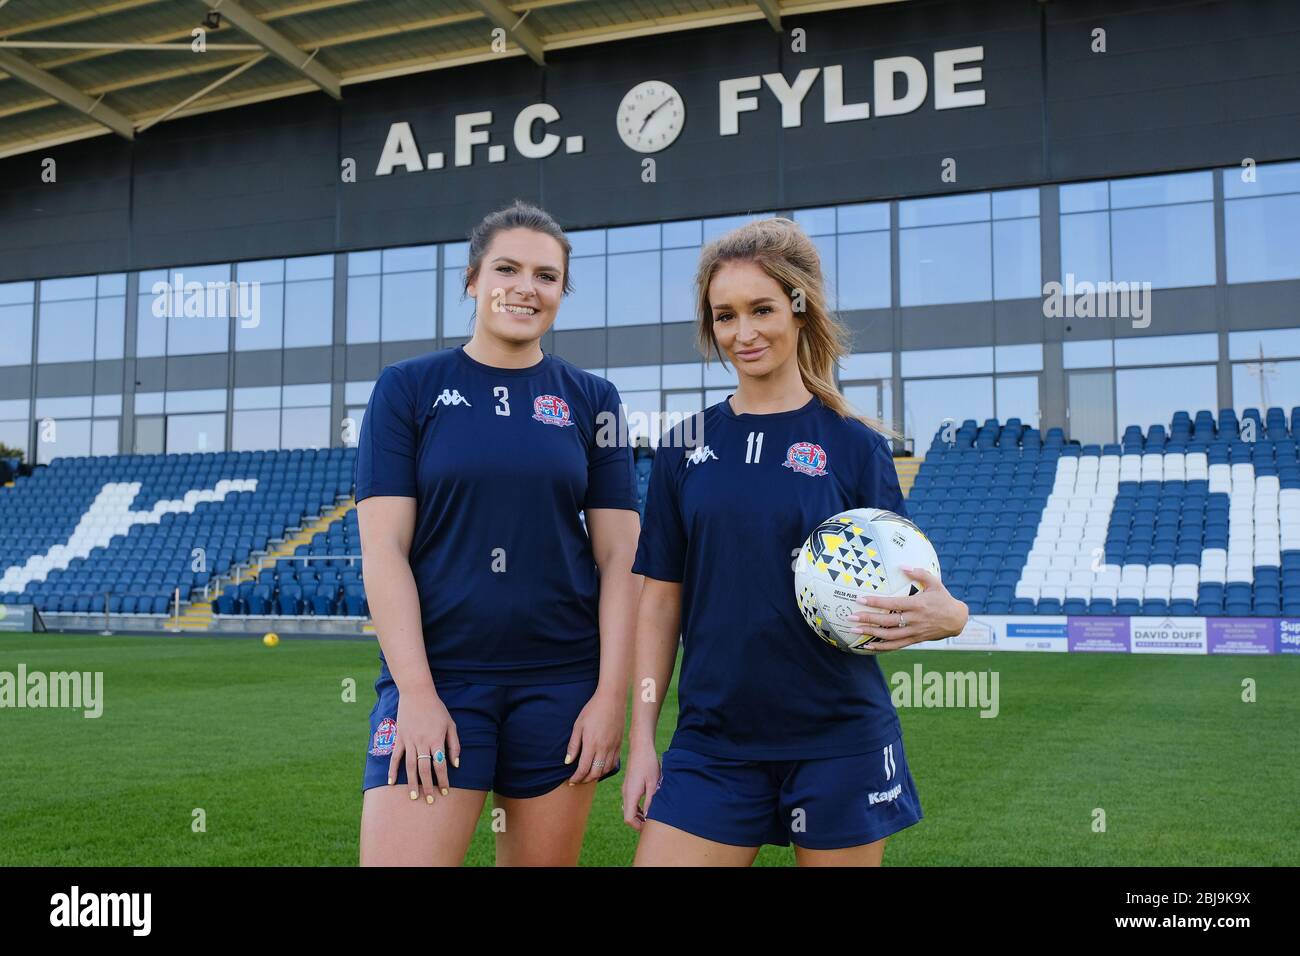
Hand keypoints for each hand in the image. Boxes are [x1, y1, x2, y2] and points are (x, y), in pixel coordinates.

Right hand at [389, 688, 460, 804]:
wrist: (417, 694)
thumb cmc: (437, 709)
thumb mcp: (451, 724)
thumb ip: (454, 745)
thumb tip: (456, 764)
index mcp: (436, 739)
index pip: (440, 764)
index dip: (443, 780)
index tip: (445, 792)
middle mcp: (422, 742)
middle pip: (425, 769)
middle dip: (428, 786)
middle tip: (429, 801)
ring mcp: (409, 741)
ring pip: (410, 766)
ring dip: (412, 783)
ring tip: (414, 796)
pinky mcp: (399, 738)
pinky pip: (395, 757)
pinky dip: (392, 770)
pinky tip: (391, 782)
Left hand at [565, 686, 624, 784]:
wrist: (611, 699)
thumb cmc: (592, 710)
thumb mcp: (578, 725)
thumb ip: (574, 745)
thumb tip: (568, 762)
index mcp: (592, 744)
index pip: (584, 769)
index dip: (576, 777)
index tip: (571, 780)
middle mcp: (604, 748)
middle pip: (595, 773)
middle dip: (585, 780)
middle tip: (578, 780)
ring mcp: (613, 747)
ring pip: (605, 770)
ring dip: (596, 776)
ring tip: (588, 776)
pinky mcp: (619, 744)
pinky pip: (614, 763)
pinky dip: (606, 770)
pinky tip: (600, 768)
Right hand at [621, 737, 660, 829]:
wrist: (640, 747)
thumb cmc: (648, 763)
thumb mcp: (653, 784)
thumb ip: (650, 801)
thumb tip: (649, 816)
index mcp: (630, 794)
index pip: (628, 818)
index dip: (638, 826)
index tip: (649, 827)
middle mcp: (625, 793)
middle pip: (628, 815)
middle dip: (639, 822)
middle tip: (652, 824)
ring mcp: (626, 789)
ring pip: (629, 809)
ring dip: (638, 815)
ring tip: (651, 816)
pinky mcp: (628, 785)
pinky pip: (630, 801)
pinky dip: (637, 808)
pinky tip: (647, 806)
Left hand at [849, 566, 968, 651]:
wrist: (956, 620)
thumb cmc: (943, 599)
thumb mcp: (935, 583)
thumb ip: (919, 573)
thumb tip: (902, 566)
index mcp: (917, 604)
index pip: (892, 604)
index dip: (876, 602)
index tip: (860, 599)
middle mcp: (914, 620)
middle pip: (886, 622)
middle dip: (867, 619)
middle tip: (850, 617)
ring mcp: (914, 632)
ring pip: (889, 636)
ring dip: (870, 634)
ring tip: (854, 630)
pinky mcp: (914, 640)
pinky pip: (895, 646)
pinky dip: (881, 647)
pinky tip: (868, 645)